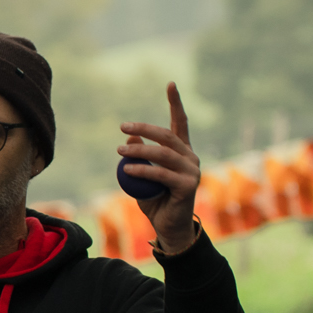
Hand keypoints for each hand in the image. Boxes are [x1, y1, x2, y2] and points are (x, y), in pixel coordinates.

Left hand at [119, 83, 203, 255]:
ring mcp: (192, 171)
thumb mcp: (141, 176)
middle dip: (145, 128)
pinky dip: (143, 170)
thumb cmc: (155, 200)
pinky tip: (128, 169)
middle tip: (122, 126)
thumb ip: (138, 156)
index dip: (176, 102)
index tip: (171, 84)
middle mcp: (191, 158)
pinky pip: (162, 174)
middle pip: (168, 136)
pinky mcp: (189, 185)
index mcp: (182, 152)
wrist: (169, 228)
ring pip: (164, 154)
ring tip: (119, 151)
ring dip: (139, 150)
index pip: (180, 122)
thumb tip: (129, 136)